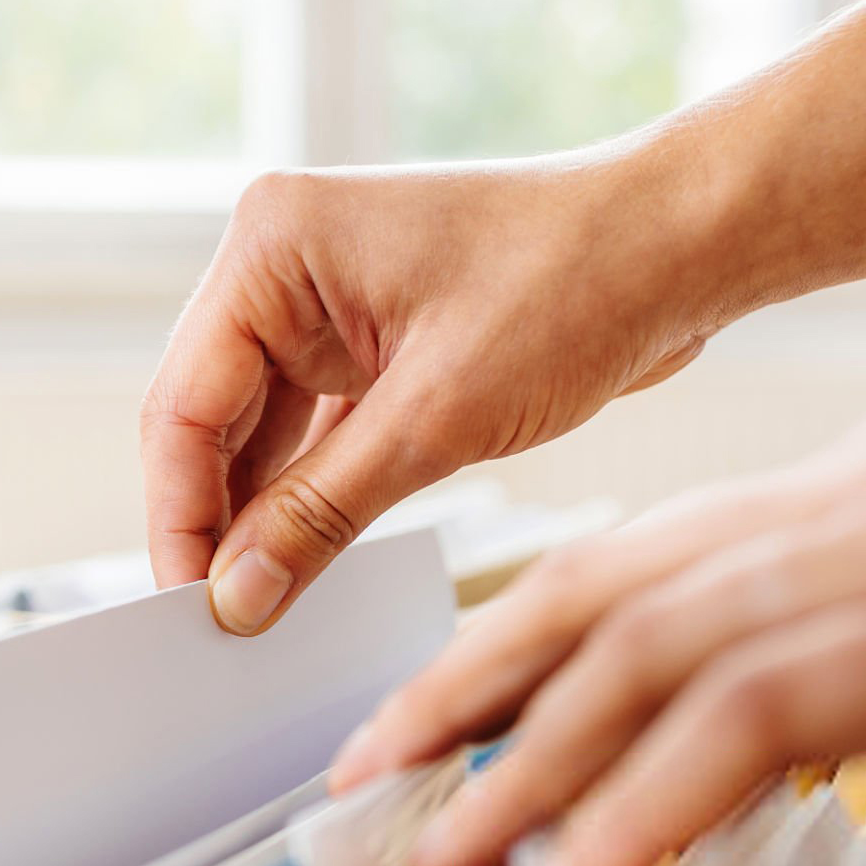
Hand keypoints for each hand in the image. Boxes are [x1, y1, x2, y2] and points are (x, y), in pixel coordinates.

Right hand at [140, 151, 723, 634]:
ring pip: (262, 434)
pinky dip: (316, 495)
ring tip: (266, 606)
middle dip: (219, 521)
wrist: (685, 244)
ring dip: (268, 516)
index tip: (191, 605)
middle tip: (224, 622)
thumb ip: (321, 512)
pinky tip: (310, 560)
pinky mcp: (374, 340)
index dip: (181, 515)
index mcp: (274, 243)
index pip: (184, 403)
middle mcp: (286, 264)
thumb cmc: (577, 282)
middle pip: (211, 419)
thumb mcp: (437, 418)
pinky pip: (318, 431)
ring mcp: (329, 302)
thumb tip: (238, 595)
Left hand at [329, 305, 865, 865]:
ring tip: (434, 860)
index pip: (617, 565)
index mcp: (816, 504)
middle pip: (588, 601)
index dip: (498, 639)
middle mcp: (812, 522)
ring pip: (632, 668)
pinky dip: (634, 816)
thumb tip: (776, 686)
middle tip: (368, 779)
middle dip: (459, 694)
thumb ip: (850, 605)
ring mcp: (863, 570)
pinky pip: (741, 730)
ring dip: (518, 772)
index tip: (421, 707)